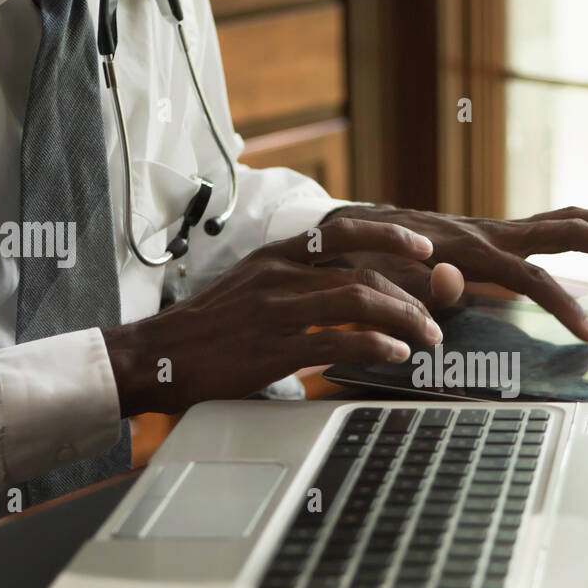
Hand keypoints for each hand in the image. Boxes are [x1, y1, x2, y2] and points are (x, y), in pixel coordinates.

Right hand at [103, 219, 442, 415]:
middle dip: (409, 297)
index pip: (340, 231)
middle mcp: (278, 277)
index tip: (423, 246)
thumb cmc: (205, 329)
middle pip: (362, 275)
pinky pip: (337, 342)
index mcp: (273, 257)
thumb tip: (338, 294)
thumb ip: (291, 283)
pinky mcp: (271, 349)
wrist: (154, 356)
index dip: (389, 234)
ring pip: (358, 303)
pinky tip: (394, 354)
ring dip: (403, 320)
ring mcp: (275, 312)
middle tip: (433, 320)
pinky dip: (375, 346)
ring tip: (426, 338)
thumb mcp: (247, 286)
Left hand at [322, 205, 587, 341]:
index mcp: (474, 250)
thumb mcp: (388, 281)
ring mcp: (502, 229)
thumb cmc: (372, 262)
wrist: (357, 230)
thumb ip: (419, 283)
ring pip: (571, 217)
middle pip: (571, 229)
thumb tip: (448, 278)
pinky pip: (557, 224)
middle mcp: (495, 232)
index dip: (563, 307)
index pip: (533, 280)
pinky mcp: (502, 233)